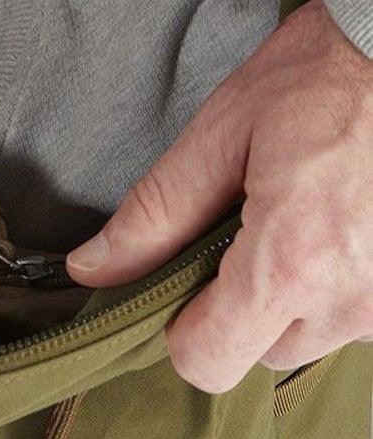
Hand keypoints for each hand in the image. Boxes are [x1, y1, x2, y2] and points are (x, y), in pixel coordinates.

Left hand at [65, 0, 372, 391]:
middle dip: (238, 304)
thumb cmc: (323, 77)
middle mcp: (353, 301)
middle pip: (259, 352)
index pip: (206, 361)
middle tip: (245, 225)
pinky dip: (339, 280)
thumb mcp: (222, 134)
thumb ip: (155, 214)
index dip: (178, 326)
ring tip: (301, 212)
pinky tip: (340, 219)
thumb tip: (93, 268)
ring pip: (313, 335)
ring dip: (294, 293)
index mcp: (292, 265)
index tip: (179, 277)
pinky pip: (359, 312)